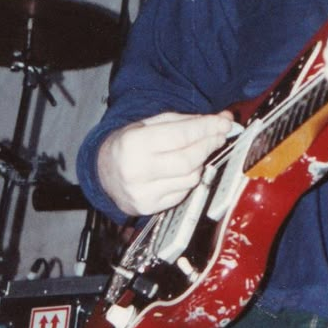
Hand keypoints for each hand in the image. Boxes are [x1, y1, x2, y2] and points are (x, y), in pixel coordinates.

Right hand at [97, 111, 234, 215]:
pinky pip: (183, 193)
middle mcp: (137, 171)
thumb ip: (186, 121)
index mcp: (134, 144)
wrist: (102, 172)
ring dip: (201, 163)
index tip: (225, 122)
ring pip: (190, 178)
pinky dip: (190, 179)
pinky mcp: (149, 208)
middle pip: (189, 159)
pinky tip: (184, 170)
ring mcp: (143, 193)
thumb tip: (223, 119)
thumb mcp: (150, 124)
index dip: (207, 128)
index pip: (181, 136)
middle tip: (220, 135)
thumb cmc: (130, 143)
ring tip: (197, 151)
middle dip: (210, 145)